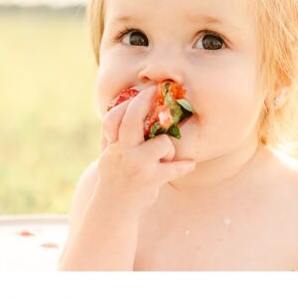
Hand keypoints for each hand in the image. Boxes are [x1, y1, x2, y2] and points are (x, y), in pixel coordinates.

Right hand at [92, 87, 195, 219]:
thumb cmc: (114, 178)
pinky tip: (190, 165)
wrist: (113, 208)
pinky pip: (175, 167)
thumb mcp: (107, 154)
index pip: (115, 116)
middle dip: (146, 101)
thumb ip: (112, 134)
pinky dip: (184, 166)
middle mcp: (123, 151)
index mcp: (112, 144)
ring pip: (163, 142)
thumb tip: (119, 108)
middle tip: (157, 92)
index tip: (144, 90)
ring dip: (168, 148)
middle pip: (133, 118)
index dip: (129, 102)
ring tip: (166, 157)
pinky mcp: (151, 179)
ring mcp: (138, 165)